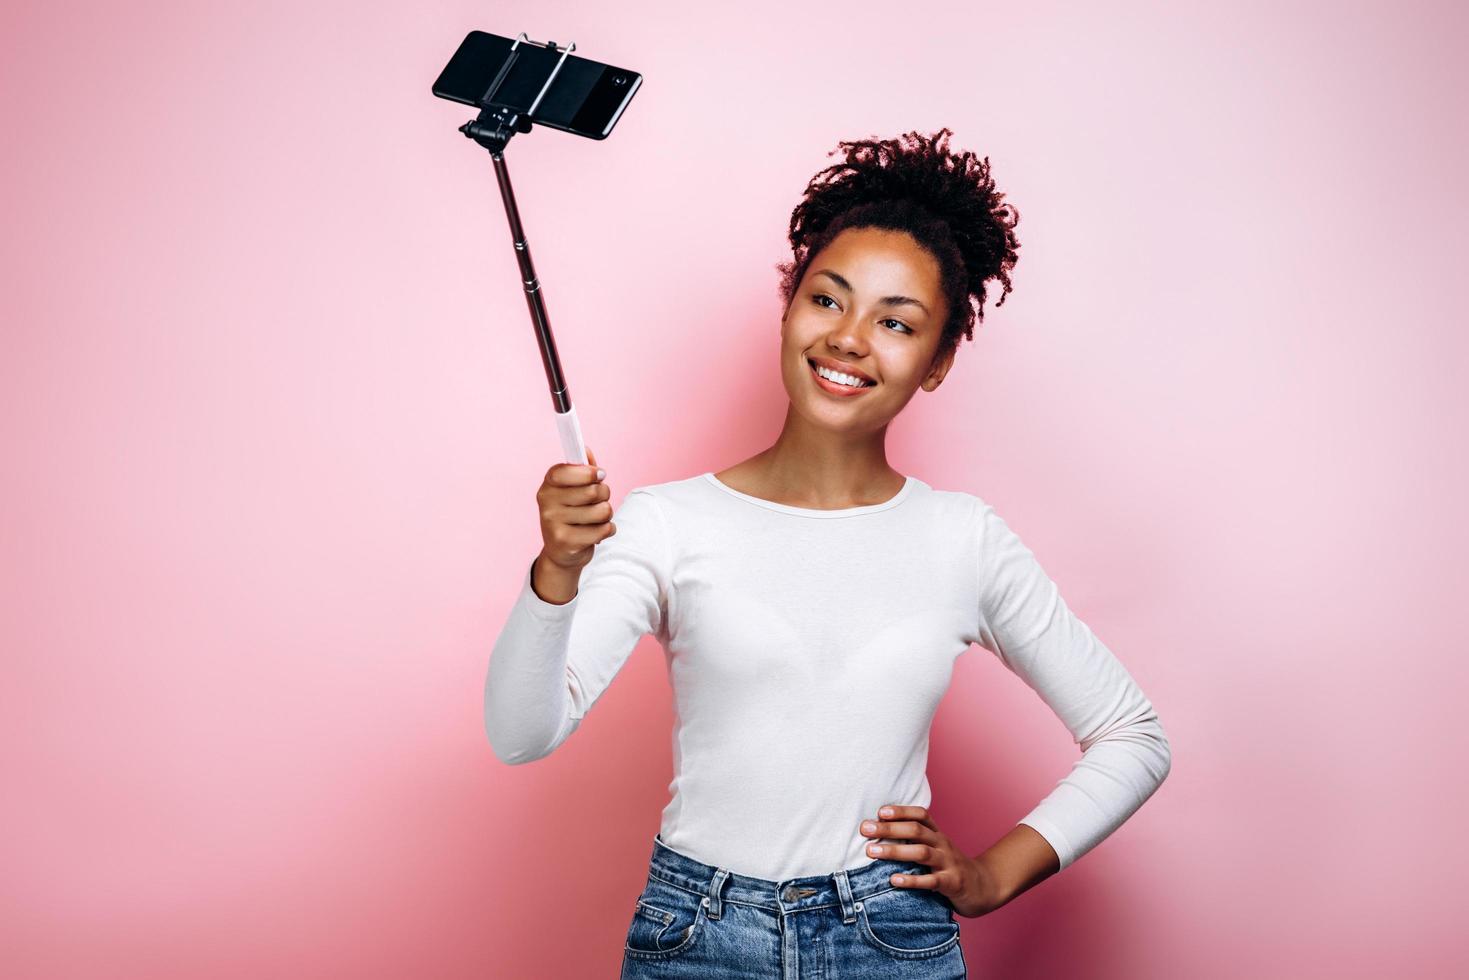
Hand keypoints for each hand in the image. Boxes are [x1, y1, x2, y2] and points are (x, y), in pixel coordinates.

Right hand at [532, 447, 612, 603]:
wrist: (562, 553)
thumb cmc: (573, 515)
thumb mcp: (574, 491)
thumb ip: (583, 470)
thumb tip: (586, 450)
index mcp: (548, 486)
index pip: (566, 470)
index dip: (588, 472)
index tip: (600, 475)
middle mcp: (546, 503)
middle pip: (593, 490)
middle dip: (604, 495)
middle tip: (597, 502)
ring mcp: (553, 523)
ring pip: (602, 510)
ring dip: (607, 515)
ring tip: (596, 520)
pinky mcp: (566, 542)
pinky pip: (604, 529)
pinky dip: (607, 530)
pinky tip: (596, 533)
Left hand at [858, 804, 1001, 917]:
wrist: (984, 887)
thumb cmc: (950, 866)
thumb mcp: (936, 848)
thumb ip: (914, 840)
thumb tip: (878, 832)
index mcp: (937, 834)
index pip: (920, 815)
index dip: (901, 811)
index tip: (879, 811)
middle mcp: (943, 844)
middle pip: (916, 830)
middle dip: (889, 828)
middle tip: (865, 829)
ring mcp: (948, 863)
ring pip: (921, 853)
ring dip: (894, 851)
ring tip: (872, 852)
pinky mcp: (952, 883)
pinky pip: (931, 880)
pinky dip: (912, 880)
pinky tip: (894, 880)